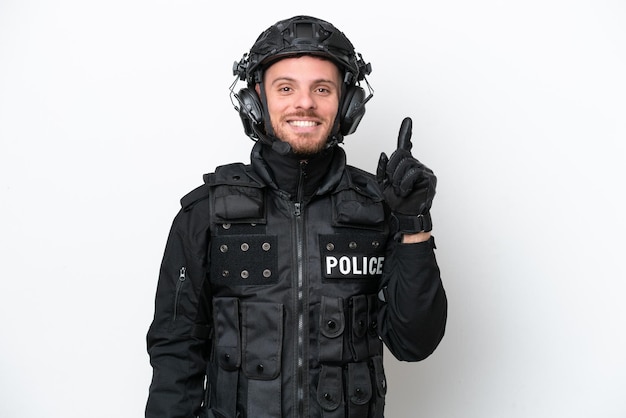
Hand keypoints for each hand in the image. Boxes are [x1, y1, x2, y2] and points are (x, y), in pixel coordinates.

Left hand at [376, 117, 436, 232]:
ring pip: (406, 164)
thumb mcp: (384, 184)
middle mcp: (416, 165)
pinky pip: (413, 172)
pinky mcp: (429, 178)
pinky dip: (405, 183)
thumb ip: (382, 169)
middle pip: (400, 154)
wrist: (405, 216)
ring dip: (398, 180)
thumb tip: (384, 154)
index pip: (405, 145)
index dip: (406, 132)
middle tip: (394, 184)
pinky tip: (407, 190)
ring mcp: (424, 171)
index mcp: (405, 165)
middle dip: (392, 170)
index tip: (407, 121)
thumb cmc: (398, 202)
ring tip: (401, 190)